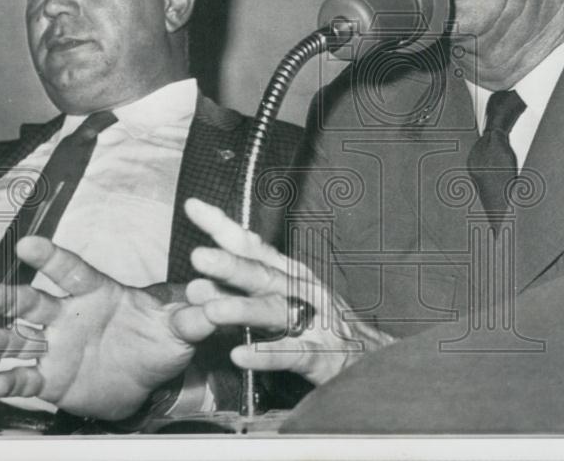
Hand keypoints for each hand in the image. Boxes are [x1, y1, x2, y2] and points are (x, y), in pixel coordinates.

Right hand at [0, 236, 213, 420]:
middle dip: (10, 297)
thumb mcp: (180, 327)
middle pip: (35, 301)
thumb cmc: (159, 342)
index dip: (50, 257)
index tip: (27, 244)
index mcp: (98, 293)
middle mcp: (70, 315)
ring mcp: (56, 347)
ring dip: (0, 340)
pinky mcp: (51, 378)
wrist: (146, 381)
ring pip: (21, 337)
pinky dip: (9, 380)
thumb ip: (193, 313)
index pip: (72, 270)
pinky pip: (26, 377)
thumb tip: (213, 293)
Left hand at [172, 198, 394, 384]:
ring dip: (244, 309)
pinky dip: (266, 354)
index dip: (224, 227)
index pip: (253, 246)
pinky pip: (292, 354)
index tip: (193, 208)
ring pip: (276, 312)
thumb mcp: (285, 296)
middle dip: (231, 265)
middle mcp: (301, 291)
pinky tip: (240, 354)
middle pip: (263, 275)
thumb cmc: (320, 323)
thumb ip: (245, 288)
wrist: (369, 356)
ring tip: (211, 310)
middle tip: (198, 257)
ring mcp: (313, 322)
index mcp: (289, 274)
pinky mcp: (320, 356)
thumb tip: (196, 282)